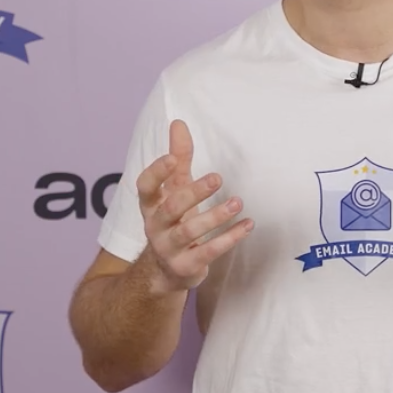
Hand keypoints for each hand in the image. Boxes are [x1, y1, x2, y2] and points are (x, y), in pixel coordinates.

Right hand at [136, 119, 252, 292]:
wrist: (165, 270)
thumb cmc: (173, 220)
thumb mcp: (174, 189)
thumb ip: (178, 158)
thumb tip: (178, 123)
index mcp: (150, 205)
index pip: (145, 187)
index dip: (156, 173)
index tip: (172, 159)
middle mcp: (155, 226)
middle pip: (170, 208)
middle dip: (193, 192)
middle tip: (217, 177)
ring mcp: (168, 249)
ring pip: (189, 232)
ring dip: (215, 216)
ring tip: (237, 202)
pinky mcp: (185, 267)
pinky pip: (208, 252)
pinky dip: (229, 238)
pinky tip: (247, 225)